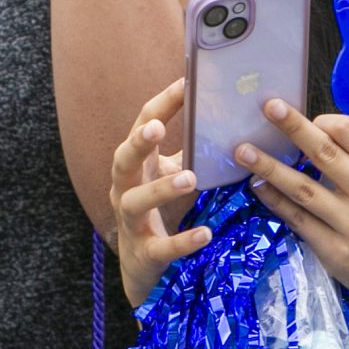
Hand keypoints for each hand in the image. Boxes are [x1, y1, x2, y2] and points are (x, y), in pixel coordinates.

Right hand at [111, 77, 212, 305]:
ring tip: (189, 179)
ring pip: (136, 202)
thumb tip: (224, 114)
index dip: (162, 105)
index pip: (143, 126)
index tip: (185, 81)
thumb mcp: (169, 174)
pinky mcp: (145, 253)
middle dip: (138, 142)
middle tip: (157, 126)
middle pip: (123, 160)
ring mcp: (132, 222)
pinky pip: (162, 247)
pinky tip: (205, 234)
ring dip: (160, 189)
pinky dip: (183, 240)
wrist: (142, 267)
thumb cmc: (158, 210)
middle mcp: (126, 189)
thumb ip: (188, 148)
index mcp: (136, 165)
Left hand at [235, 101, 348, 315]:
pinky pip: (298, 220)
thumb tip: (324, 133)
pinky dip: (275, 201)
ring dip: (270, 167)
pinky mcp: (334, 252)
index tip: (310, 121)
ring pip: (304, 189)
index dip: (326, 121)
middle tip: (268, 106)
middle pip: (325, 154)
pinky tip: (257, 186)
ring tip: (242, 150)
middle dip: (293, 128)